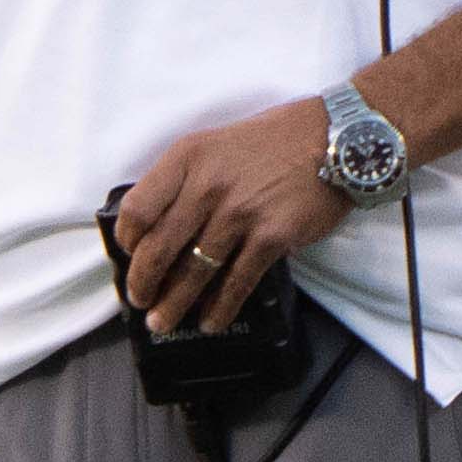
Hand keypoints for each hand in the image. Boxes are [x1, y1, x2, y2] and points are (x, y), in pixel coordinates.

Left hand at [109, 98, 341, 339]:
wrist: (334, 140)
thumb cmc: (272, 141)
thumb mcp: (216, 144)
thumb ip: (185, 178)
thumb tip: (159, 227)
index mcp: (187, 157)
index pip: (138, 208)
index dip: (126, 240)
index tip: (128, 256)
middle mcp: (208, 185)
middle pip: (158, 247)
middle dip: (143, 283)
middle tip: (140, 300)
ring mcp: (240, 213)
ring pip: (194, 271)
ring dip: (174, 304)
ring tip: (163, 322)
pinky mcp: (271, 237)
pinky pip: (236, 282)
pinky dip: (220, 308)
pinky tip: (210, 321)